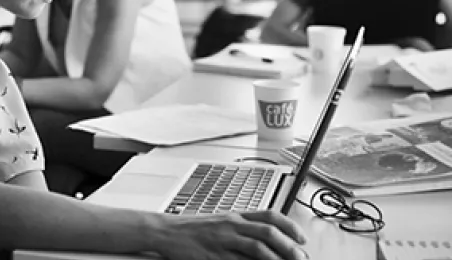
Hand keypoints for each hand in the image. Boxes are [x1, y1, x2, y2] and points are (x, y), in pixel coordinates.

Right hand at [157, 210, 308, 259]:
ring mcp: (223, 241)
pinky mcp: (214, 256)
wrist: (168, 231)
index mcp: (236, 215)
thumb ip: (243, 229)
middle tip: (301, 258)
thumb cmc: (195, 228)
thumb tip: (268, 241)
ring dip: (277, 259)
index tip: (302, 238)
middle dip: (289, 246)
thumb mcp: (222, 222)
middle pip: (268, 232)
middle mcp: (232, 225)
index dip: (290, 226)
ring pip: (257, 249)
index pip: (269, 215)